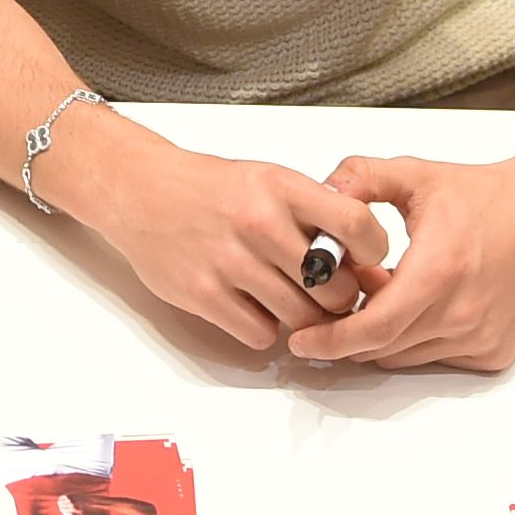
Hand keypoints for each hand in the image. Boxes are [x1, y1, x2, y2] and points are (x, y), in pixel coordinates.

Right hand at [51, 123, 391, 352]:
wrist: (141, 191)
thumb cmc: (213, 189)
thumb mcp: (270, 180)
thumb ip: (314, 212)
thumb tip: (361, 260)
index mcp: (281, 188)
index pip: (357, 225)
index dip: (372, 252)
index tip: (366, 260)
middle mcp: (258, 223)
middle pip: (335, 288)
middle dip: (339, 298)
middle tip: (328, 293)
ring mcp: (229, 261)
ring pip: (302, 319)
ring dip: (305, 320)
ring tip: (293, 301)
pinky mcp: (203, 294)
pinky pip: (260, 334)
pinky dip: (264, 329)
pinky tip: (254, 306)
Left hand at [283, 138, 514, 372]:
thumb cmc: (488, 196)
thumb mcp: (418, 176)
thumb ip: (362, 177)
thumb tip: (321, 191)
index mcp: (441, 271)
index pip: (374, 328)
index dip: (331, 340)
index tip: (301, 339)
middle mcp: (463, 314)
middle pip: (382, 349)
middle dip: (346, 337)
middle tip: (325, 312)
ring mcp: (481, 338)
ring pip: (405, 357)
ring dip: (380, 337)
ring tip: (378, 294)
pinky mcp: (493, 352)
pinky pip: (435, 358)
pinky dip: (412, 340)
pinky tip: (413, 304)